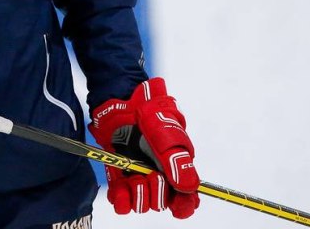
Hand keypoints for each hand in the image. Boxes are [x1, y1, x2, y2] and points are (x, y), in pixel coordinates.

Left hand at [89, 77, 199, 218]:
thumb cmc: (149, 115)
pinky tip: (121, 191)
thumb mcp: (167, 136)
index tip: (176, 204)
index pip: (185, 199)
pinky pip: (121, 200)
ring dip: (139, 196)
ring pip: (142, 204)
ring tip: (135, 179)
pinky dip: (121, 200)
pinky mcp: (120, 175)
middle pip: (162, 202)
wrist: (122, 104)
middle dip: (158, 194)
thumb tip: (189, 188)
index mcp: (176, 168)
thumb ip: (177, 162)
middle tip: (152, 176)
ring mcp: (139, 176)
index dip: (183, 205)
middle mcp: (159, 175)